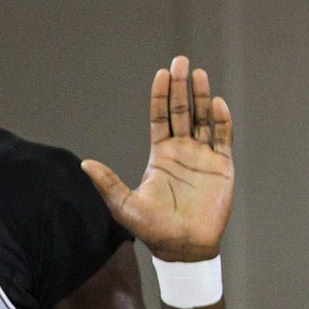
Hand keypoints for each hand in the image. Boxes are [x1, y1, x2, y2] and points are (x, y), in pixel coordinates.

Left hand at [80, 55, 234, 263]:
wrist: (183, 247)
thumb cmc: (153, 229)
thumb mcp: (124, 205)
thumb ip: (107, 183)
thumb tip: (84, 164)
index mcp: (160, 155)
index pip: (160, 117)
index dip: (161, 96)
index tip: (161, 73)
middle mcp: (182, 150)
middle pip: (182, 111)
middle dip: (181, 86)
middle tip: (181, 61)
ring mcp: (203, 156)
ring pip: (203, 118)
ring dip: (201, 96)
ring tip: (198, 73)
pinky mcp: (222, 165)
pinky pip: (223, 137)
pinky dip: (221, 120)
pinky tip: (217, 104)